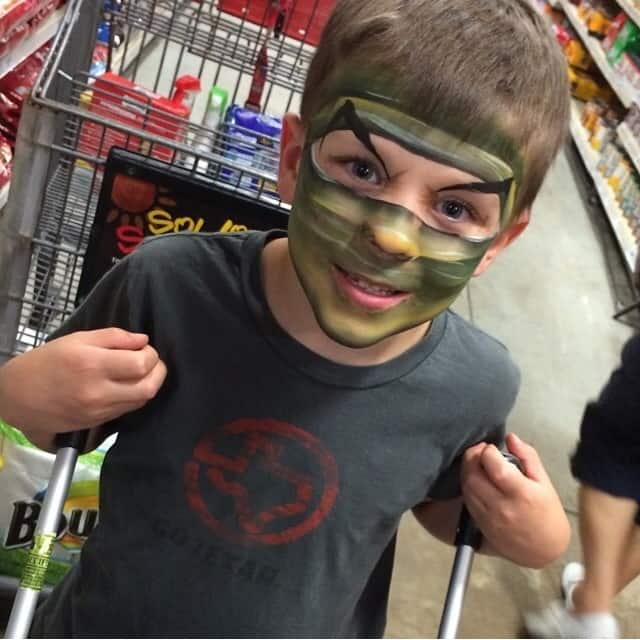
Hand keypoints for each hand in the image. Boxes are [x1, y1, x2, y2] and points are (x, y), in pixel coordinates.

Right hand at [0, 328, 166, 435]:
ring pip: (142, 400)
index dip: (151, 354)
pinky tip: (129, 385)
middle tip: (152, 360)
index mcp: (92, 365)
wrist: (18, 396)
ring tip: (140, 371)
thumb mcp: (78, 339)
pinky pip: (128, 409)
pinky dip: (136, 396)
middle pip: (148, 387)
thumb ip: (114, 337)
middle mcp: (98, 391)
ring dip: (149, 384)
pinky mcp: (98, 421)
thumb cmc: (47, 362)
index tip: (145, 347)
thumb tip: (143, 340)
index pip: (141, 364)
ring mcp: (99, 410)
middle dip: (159, 371)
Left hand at [461, 433, 569, 567]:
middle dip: (472, 457)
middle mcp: (502, 507)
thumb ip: (527, 456)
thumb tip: (511, 437)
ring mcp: (489, 517)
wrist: (544, 549)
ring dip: (467, 470)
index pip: (495, 467)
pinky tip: (477, 480)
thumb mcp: (544, 481)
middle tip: (480, 451)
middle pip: (474, 476)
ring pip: (466, 487)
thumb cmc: (547, 513)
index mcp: (521, 494)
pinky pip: (467, 499)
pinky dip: (468, 485)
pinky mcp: (480, 524)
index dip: (488, 452)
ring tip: (478, 463)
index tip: (491, 447)